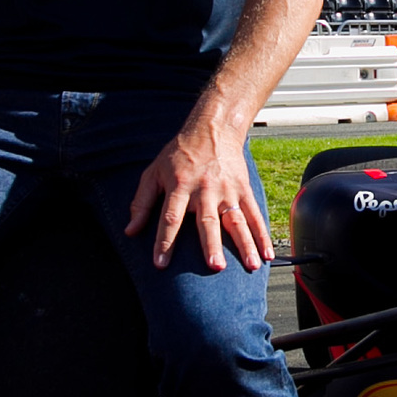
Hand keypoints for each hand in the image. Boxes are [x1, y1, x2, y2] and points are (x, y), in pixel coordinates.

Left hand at [127, 115, 270, 273]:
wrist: (213, 129)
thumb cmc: (179, 154)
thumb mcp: (153, 172)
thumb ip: (141, 202)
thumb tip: (130, 231)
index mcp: (180, 186)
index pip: (170, 217)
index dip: (164, 241)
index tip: (161, 263)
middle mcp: (205, 190)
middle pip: (208, 221)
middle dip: (212, 245)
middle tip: (215, 266)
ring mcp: (227, 191)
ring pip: (237, 221)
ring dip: (245, 244)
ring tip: (250, 266)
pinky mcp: (243, 190)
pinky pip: (254, 215)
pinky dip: (262, 235)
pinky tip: (266, 253)